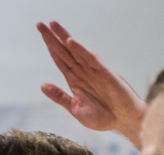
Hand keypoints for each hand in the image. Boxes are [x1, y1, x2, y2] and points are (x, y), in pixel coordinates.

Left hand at [37, 21, 147, 144]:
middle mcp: (83, 71)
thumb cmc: (103, 117)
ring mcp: (93, 70)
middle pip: (64, 51)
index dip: (50, 46)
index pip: (59, 59)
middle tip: (40, 24)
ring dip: (64, 37)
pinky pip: (91, 59)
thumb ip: (60, 97)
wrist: (124, 122)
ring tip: (53, 25)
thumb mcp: (76, 109)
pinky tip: (71, 42)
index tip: (40, 33)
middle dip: (52, 37)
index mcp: (75, 80)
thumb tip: (42, 85)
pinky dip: (81, 50)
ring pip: (76, 50)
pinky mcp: (105, 73)